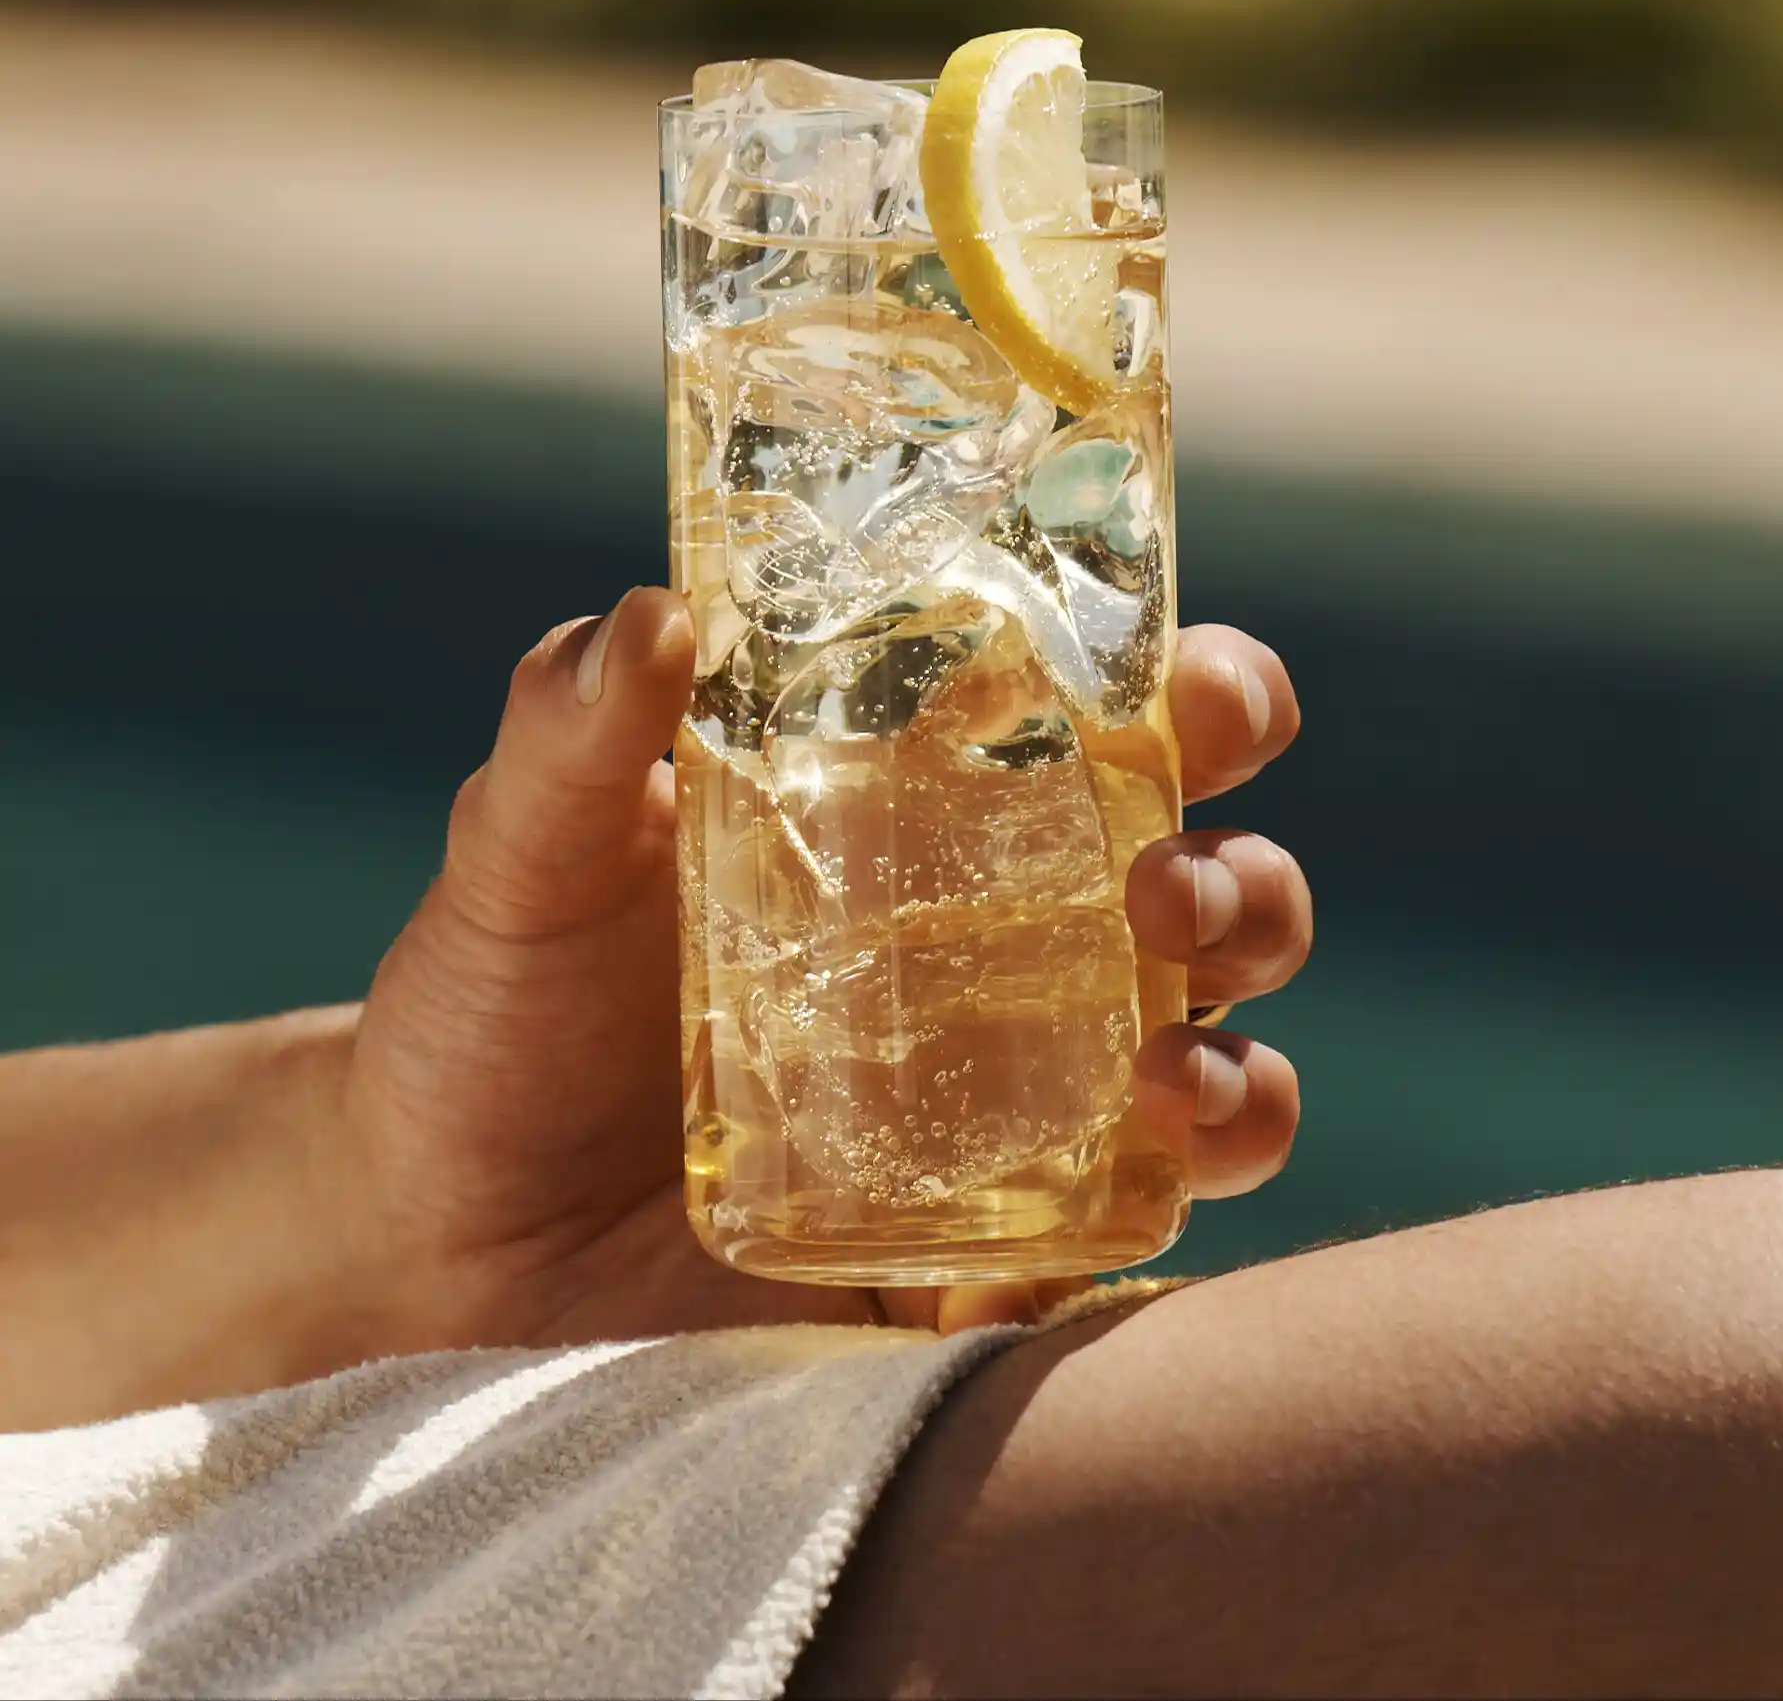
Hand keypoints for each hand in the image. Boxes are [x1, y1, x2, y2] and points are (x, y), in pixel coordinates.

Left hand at [336, 587, 1310, 1350]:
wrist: (433, 1244)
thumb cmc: (492, 1015)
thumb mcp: (523, 861)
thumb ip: (572, 736)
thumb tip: (655, 615)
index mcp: (925, 819)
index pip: (1119, 730)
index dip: (1207, 698)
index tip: (1202, 697)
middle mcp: (1000, 954)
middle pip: (1214, 897)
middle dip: (1244, 888)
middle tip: (1162, 899)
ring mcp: (1006, 1114)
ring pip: (1216, 1073)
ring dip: (1241, 1074)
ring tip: (1169, 1080)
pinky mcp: (976, 1258)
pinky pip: (1108, 1259)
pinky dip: (1119, 1258)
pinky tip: (1029, 1272)